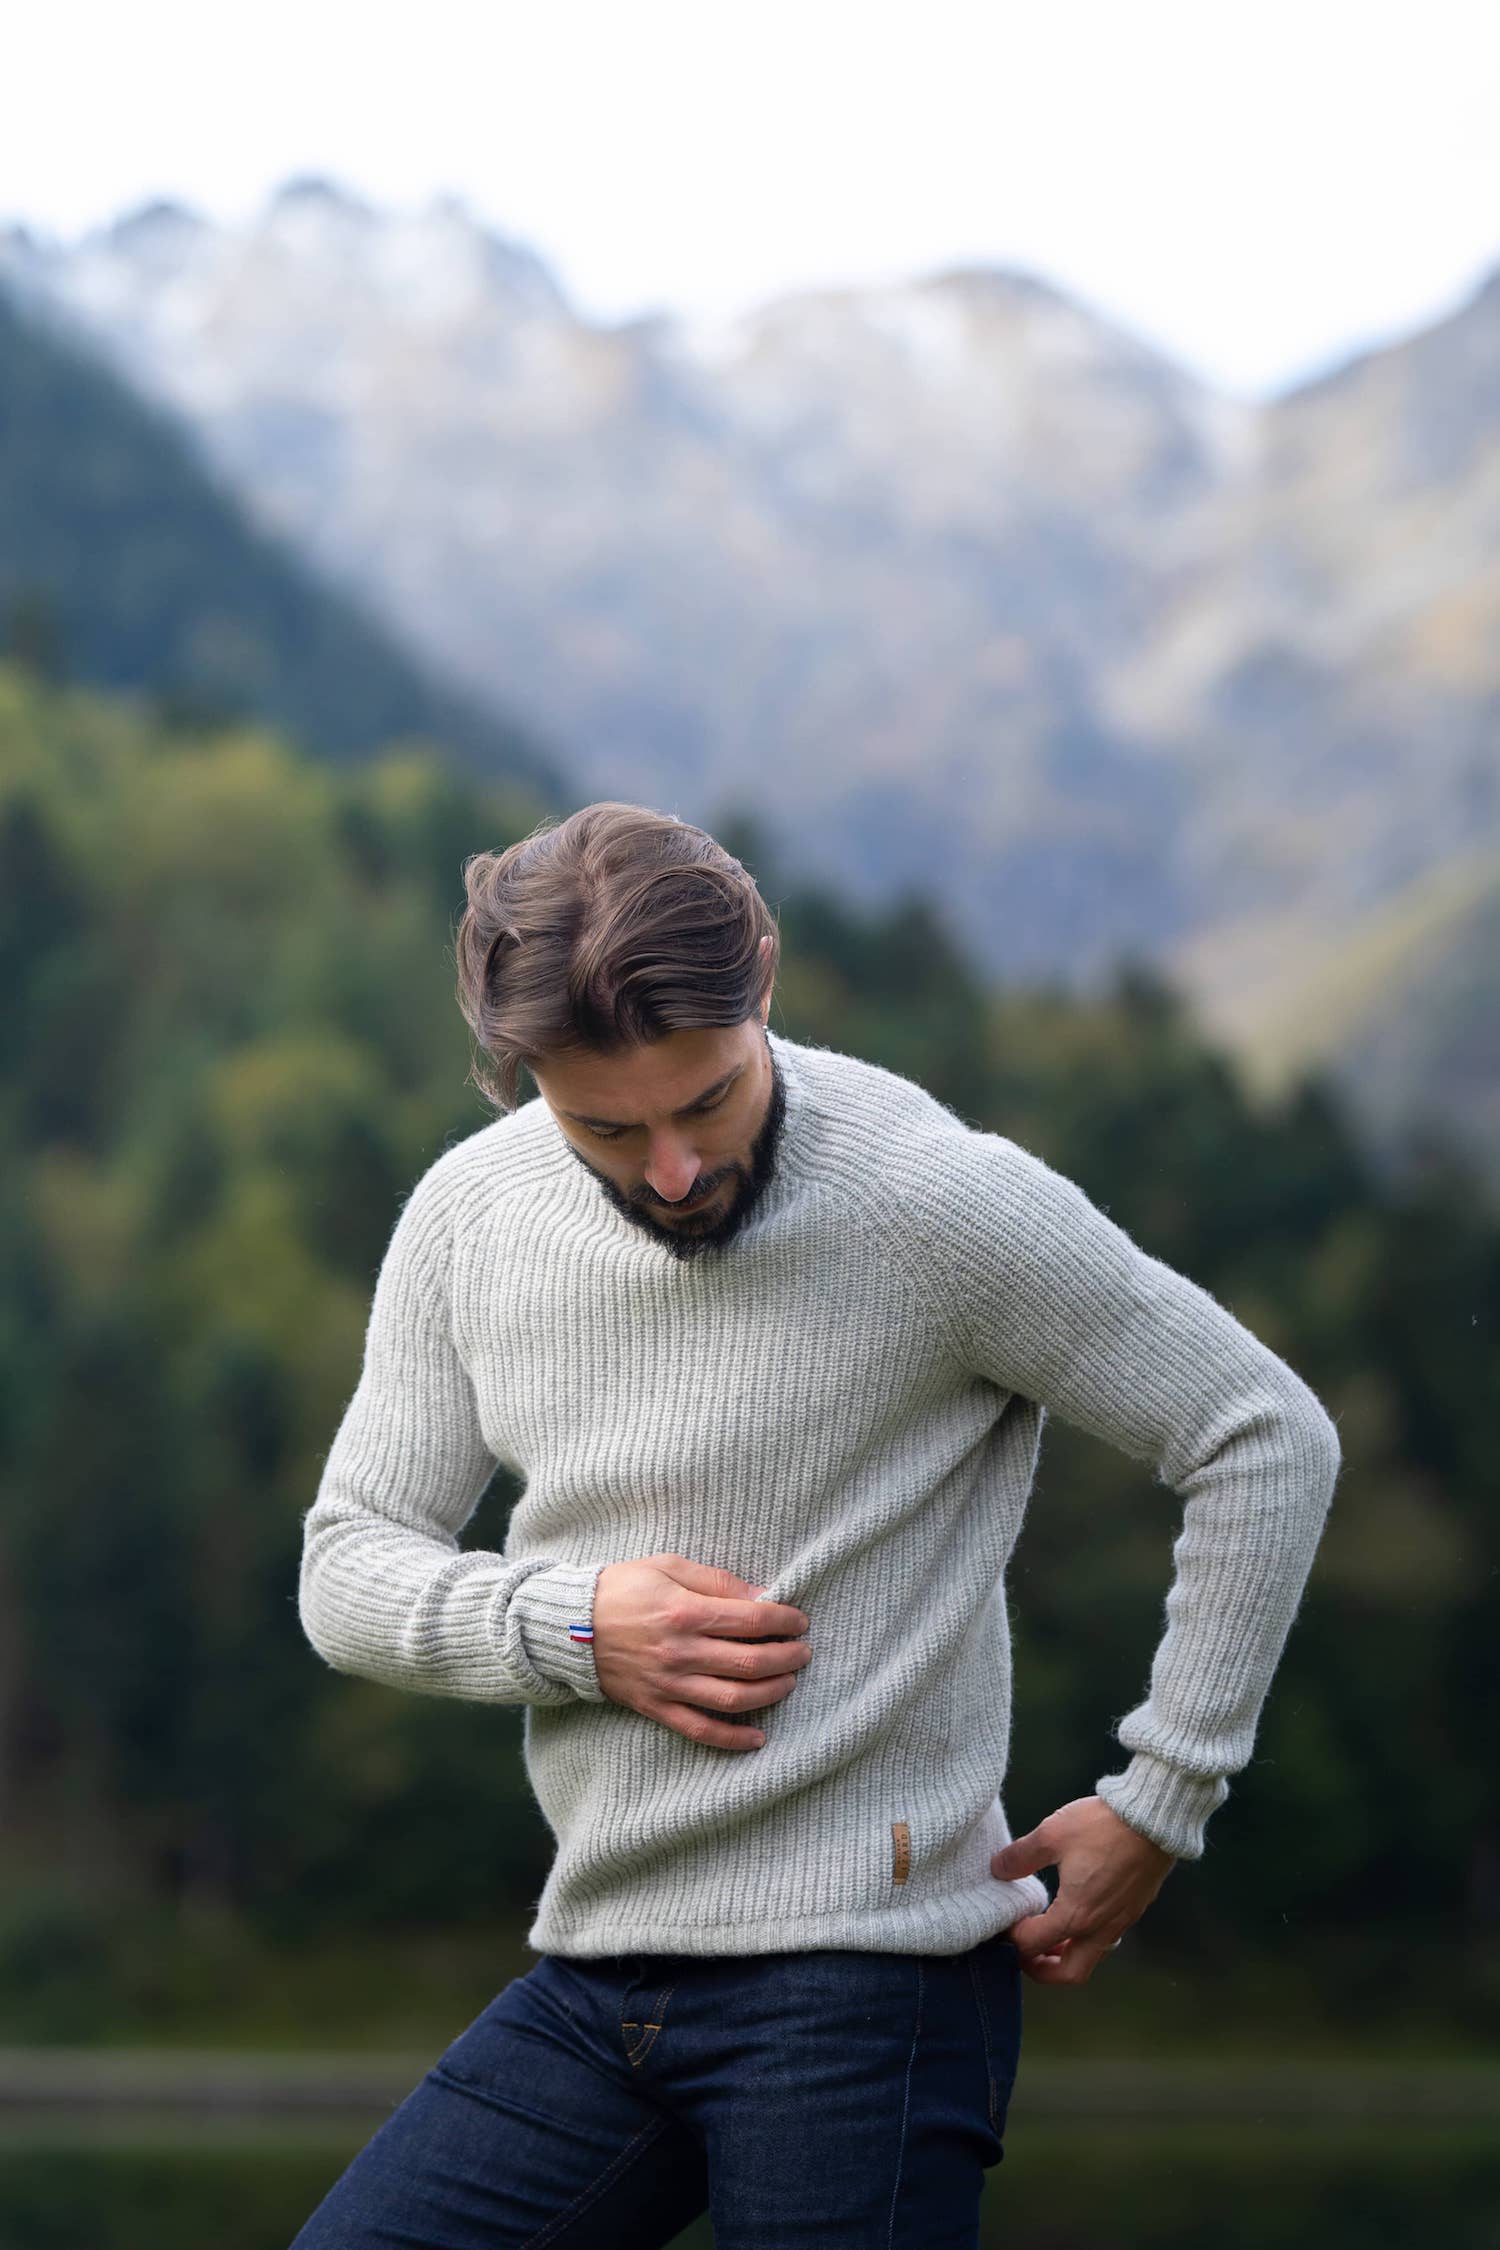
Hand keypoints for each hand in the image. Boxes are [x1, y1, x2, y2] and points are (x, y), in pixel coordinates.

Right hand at [592, 1553, 810, 1750]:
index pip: (751, 1621)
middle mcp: (680, 1652)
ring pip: (733, 1699)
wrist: (569, 1626)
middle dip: (786, 1658)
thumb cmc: (622, 1588)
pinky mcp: (657, 1707)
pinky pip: (700, 1730)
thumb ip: (716, 1582)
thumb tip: (762, 1597)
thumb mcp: (668, 1566)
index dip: (784, 1621)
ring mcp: (669, 1684)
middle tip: (803, 1652)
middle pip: (749, 1662)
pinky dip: (732, 1739)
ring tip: (789, 1682)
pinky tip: (758, 1738)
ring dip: (771, 1693)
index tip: (800, 1621)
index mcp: (684, 1612)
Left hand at [991, 1795, 1176, 1985]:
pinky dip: (1085, 1938)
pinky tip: (1078, 1912)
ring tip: (1049, 1934)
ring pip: (1090, 1958)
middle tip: (1025, 1953)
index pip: (1033, 1944)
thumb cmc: (1102, 1826)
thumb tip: (998, 1870)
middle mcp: (1099, 1928)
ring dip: (1065, 1955)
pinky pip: (1106, 1940)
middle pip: (1069, 1973)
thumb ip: (1021, 1856)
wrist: (1152, 1819)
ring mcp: (1120, 1922)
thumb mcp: (1051, 1835)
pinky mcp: (1133, 1911)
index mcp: (1075, 1915)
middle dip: (1042, 1970)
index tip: (1004, 1921)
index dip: (1013, 1937)